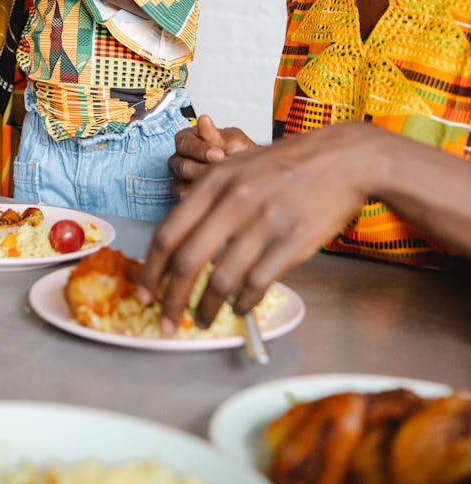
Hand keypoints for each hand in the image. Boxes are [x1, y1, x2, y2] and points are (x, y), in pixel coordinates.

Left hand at [139, 123, 373, 327]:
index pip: (167, 233)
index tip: (143, 295)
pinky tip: (239, 309)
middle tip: (166, 323)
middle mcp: (232, 201)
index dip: (150, 270)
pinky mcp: (291, 243)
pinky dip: (242, 304)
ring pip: (221, 281)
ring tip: (204, 320)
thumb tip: (179, 243)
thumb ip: (208, 198)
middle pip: (186, 262)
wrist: (340, 160)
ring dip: (207, 308)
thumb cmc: (285, 165)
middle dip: (170, 300)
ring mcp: (262, 223)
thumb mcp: (236, 165)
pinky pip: (256, 286)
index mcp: (213, 182)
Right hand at [169, 114, 254, 196]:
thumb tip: (203, 120)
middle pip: (180, 164)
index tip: (218, 153)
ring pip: (179, 184)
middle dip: (202, 169)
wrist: (252, 176)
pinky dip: (201, 197)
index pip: (183, 142)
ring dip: (203, 184)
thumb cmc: (241, 155)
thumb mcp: (234, 141)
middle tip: (222, 172)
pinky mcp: (182, 195)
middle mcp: (180, 157)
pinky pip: (184, 198)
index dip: (200, 149)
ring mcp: (179, 177)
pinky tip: (216, 193)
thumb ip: (216, 134)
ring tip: (223, 183)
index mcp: (188, 138)